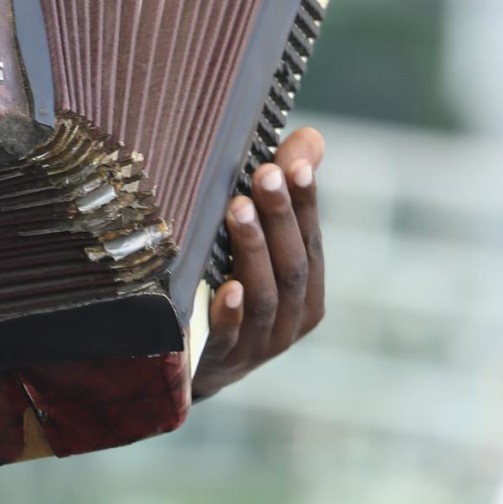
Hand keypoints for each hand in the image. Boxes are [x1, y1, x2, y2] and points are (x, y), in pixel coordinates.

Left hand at [191, 125, 324, 397]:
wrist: (191, 365)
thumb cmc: (230, 286)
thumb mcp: (260, 244)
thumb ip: (284, 193)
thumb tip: (311, 138)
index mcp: (306, 290)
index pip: (311, 240)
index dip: (306, 203)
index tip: (295, 163)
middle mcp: (290, 319)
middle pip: (292, 266)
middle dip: (280, 218)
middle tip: (265, 174)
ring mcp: (258, 344)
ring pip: (266, 297)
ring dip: (253, 250)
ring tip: (237, 208)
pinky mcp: (221, 362)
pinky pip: (230, 337)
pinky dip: (232, 313)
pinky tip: (228, 287)